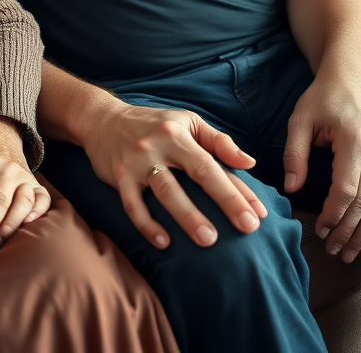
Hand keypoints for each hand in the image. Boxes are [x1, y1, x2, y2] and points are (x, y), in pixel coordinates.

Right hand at [81, 101, 267, 249]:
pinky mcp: (118, 177)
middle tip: (246, 229)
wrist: (102, 119)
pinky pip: (132, 204)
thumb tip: (249, 163)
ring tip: (208, 241)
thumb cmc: (153, 124)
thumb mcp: (186, 121)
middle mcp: (158, 146)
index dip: (237, 189)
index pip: (212, 163)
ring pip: (164, 191)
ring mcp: (136, 162)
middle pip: (194, 175)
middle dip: (222, 202)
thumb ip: (218, 141)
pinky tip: (163, 242)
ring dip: (187, 217)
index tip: (258, 214)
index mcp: (178, 134)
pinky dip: (146, 224)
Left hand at [283, 68, 360, 262]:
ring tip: (353, 252)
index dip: (334, 216)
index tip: (320, 231)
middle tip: (334, 252)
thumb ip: (294, 154)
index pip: (347, 190)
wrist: (350, 77)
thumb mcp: (299, 120)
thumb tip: (290, 189)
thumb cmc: (321, 98)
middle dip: (351, 232)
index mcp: (355, 140)